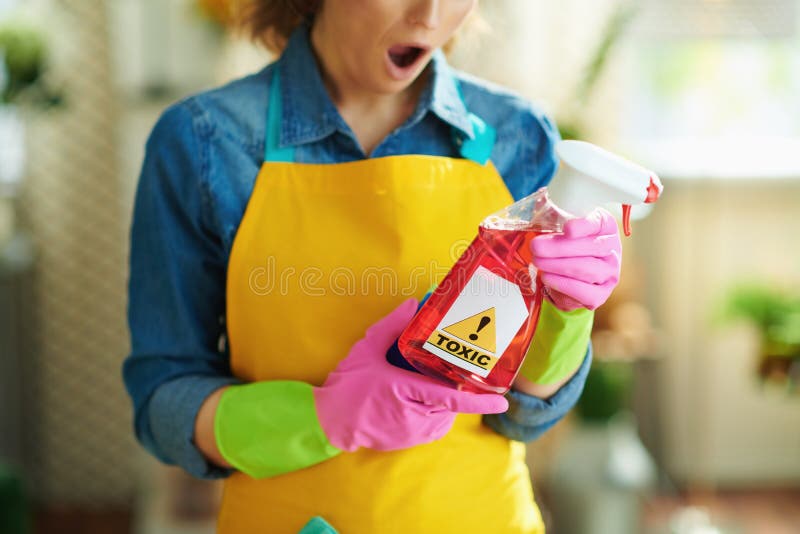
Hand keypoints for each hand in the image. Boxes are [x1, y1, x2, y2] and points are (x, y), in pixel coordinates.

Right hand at [314, 298, 507, 451]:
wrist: (330, 421)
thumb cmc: (347, 386)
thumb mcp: (366, 350)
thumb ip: (391, 326)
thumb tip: (412, 304)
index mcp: (406, 393)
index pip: (450, 398)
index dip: (479, 401)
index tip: (502, 401)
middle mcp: (414, 417)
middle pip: (451, 402)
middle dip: (456, 386)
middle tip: (454, 368)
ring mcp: (414, 432)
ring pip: (446, 415)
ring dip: (445, 399)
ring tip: (429, 382)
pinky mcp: (411, 441)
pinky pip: (435, 425)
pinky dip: (435, 410)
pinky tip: (421, 396)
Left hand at [530, 208, 620, 310]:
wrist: (569, 276)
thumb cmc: (565, 244)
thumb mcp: (560, 224)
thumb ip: (553, 213)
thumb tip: (540, 203)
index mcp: (605, 226)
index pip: (599, 223)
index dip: (583, 226)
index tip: (567, 228)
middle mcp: (612, 248)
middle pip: (592, 248)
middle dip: (560, 248)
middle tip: (536, 247)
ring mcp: (610, 272)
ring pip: (587, 270)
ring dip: (558, 266)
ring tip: (537, 261)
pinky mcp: (602, 294)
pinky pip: (586, 292)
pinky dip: (564, 285)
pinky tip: (547, 277)